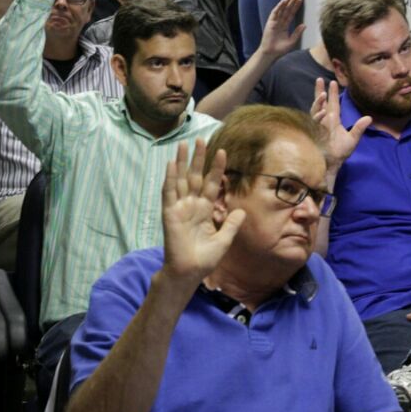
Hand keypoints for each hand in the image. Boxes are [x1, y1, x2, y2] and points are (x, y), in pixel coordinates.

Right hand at [161, 140, 243, 285]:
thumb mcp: (224, 240)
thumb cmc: (205, 259)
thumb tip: (241, 210)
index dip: (216, 168)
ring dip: (183, 162)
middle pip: (196, 176)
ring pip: (181, 179)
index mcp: (205, 210)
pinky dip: (170, 178)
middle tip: (201, 139)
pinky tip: (172, 164)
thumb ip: (231, 224)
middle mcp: (192, 205)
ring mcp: (180, 207)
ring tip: (184, 144)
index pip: (212, 184)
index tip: (223, 151)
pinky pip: (169, 192)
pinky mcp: (169, 212)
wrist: (189, 272)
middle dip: (199, 158)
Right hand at [257, 0, 305, 58]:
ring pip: (281, 9)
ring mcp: (274, 22)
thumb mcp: (292, 41)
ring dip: (286, 2)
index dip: (296, 7)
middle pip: (287, 9)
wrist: (271, 53)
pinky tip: (283, 2)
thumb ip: (297, 32)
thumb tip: (304, 24)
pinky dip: (278, 7)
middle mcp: (280, 22)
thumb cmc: (280, 49)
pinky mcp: (270, 23)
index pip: (291, 14)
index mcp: (285, 26)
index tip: (300, 0)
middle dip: (292, 2)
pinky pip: (274, 13)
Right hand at [311, 79, 371, 172]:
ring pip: (316, 110)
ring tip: (322, 95)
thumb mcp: (353, 139)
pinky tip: (324, 112)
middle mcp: (325, 121)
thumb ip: (359, 128)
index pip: (333, 103)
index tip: (332, 81)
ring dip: (319, 102)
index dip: (332, 93)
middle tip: (319, 79)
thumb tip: (369, 118)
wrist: (332, 164)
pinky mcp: (315, 133)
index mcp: (333, 120)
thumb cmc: (341, 152)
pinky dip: (319, 117)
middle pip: (321, 103)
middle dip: (319, 91)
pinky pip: (315, 123)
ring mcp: (319, 126)